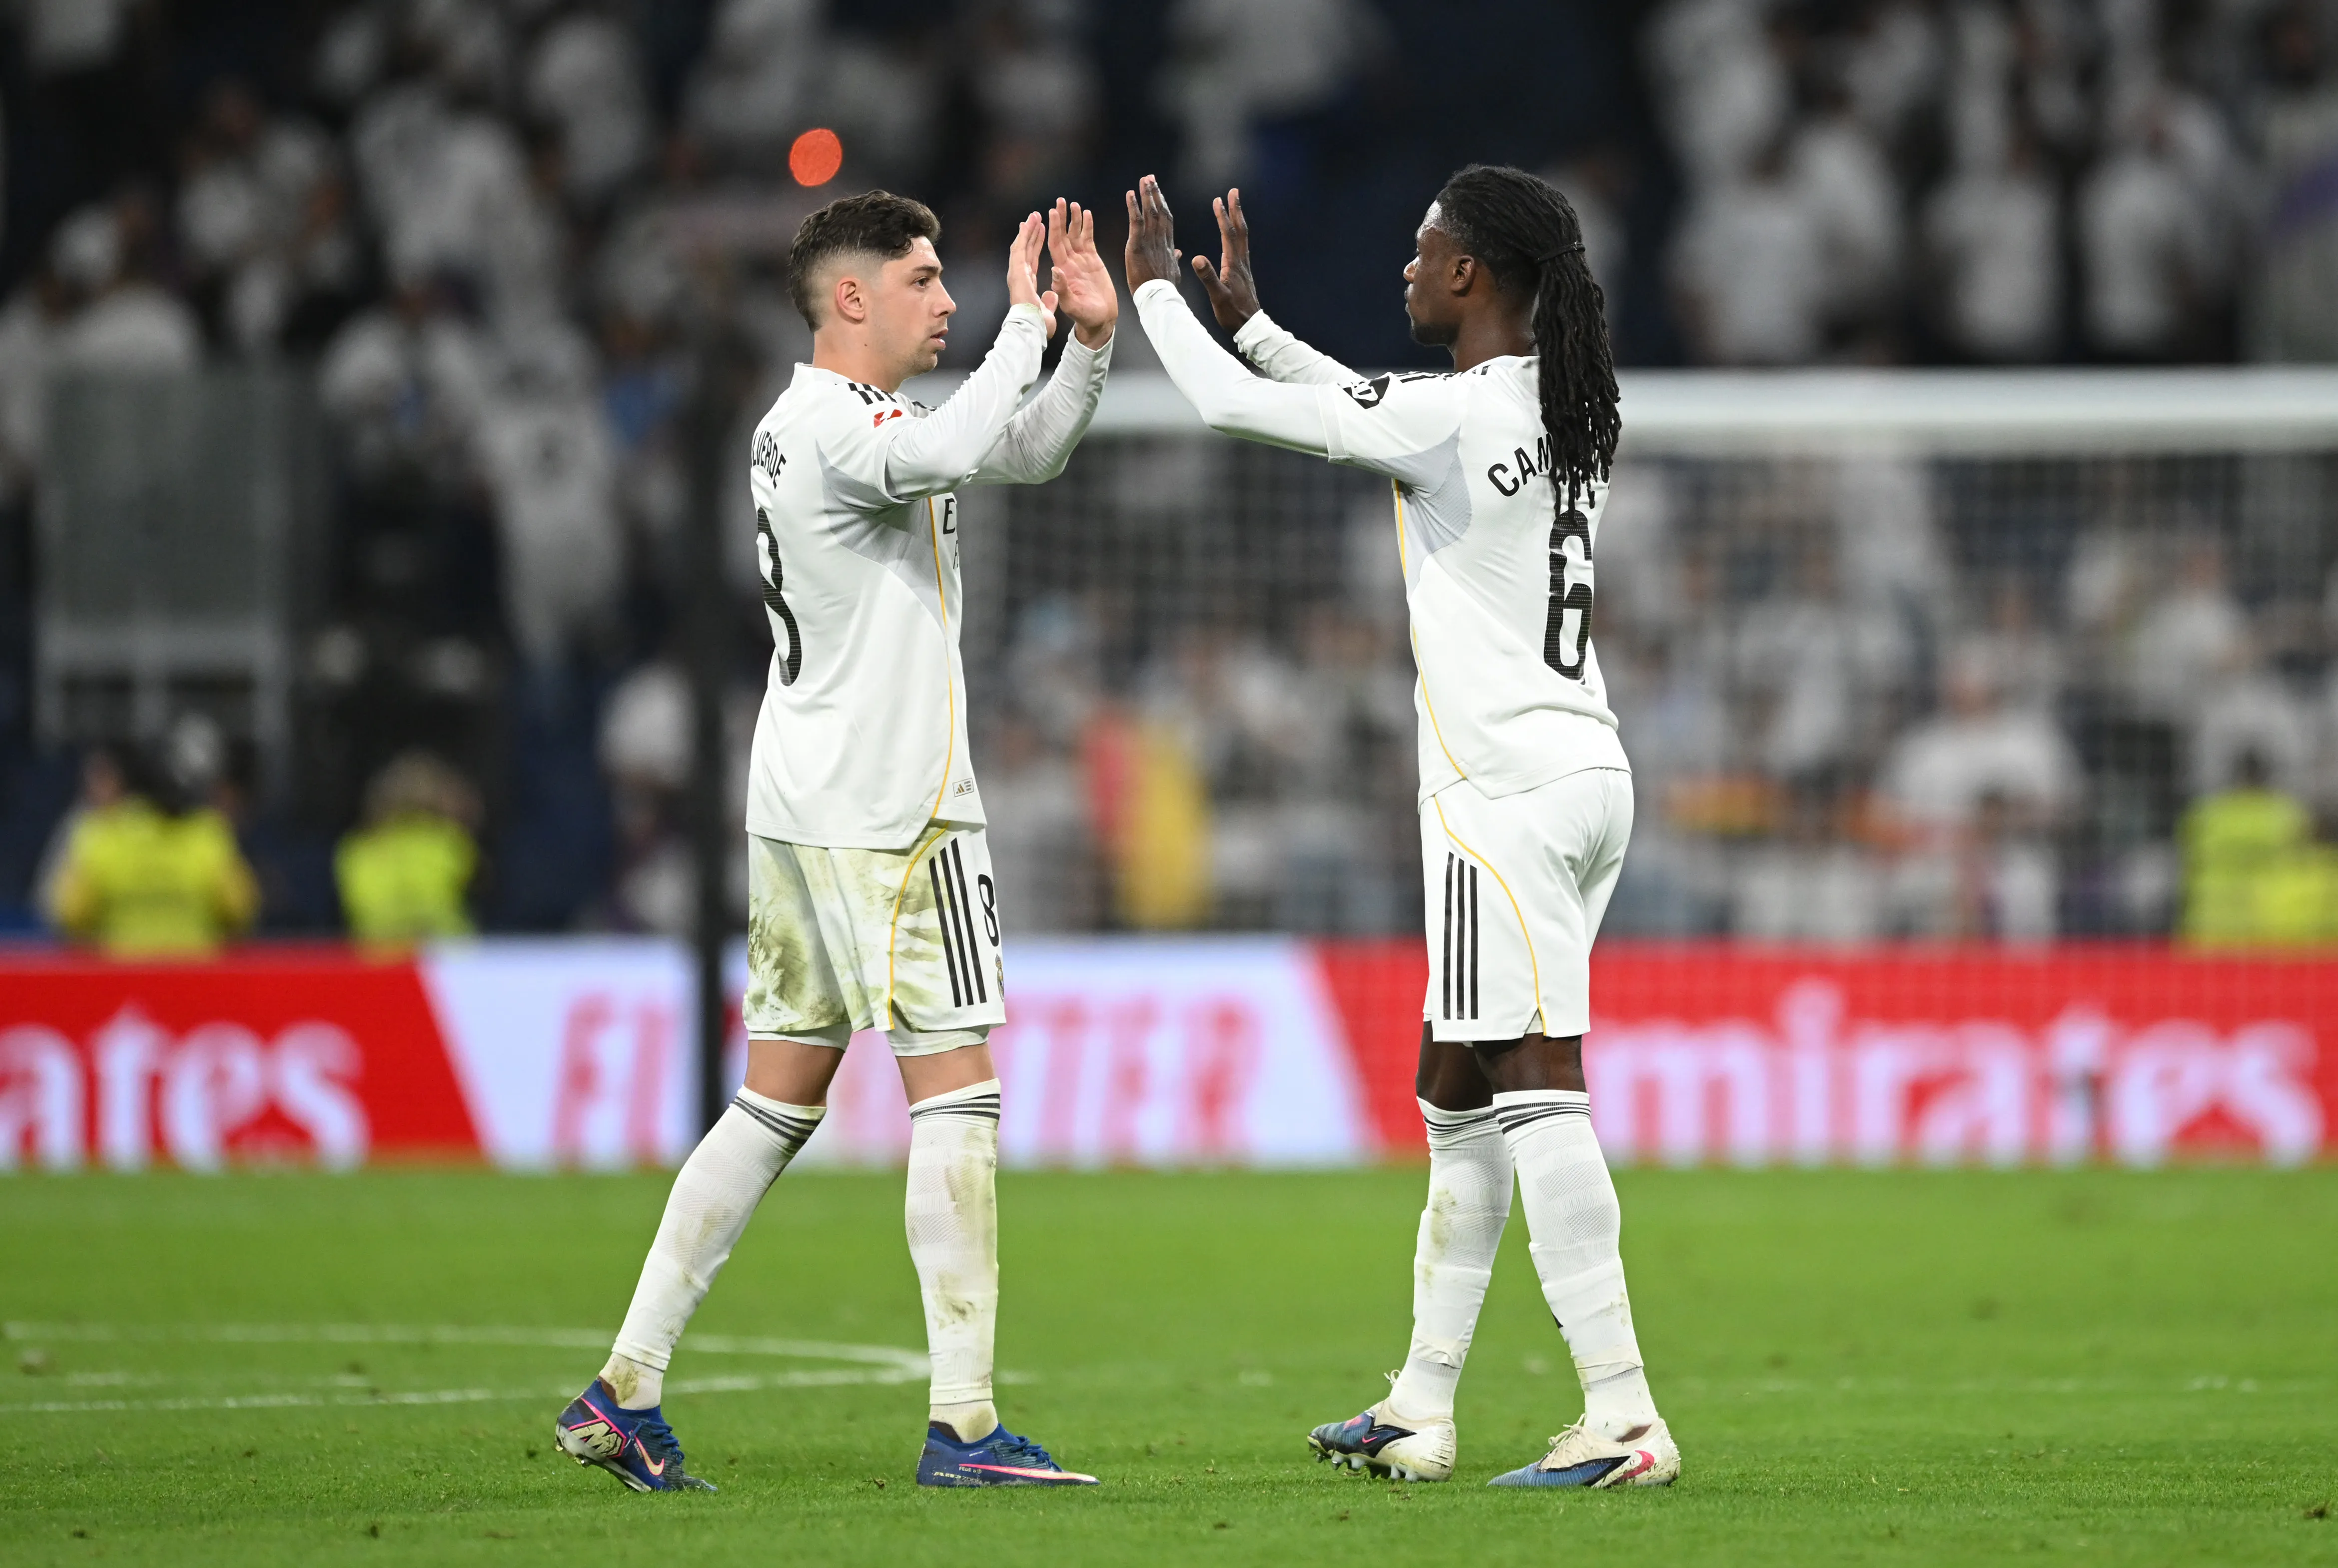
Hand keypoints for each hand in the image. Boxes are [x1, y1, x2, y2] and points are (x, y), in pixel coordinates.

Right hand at [1005, 211, 1059, 337]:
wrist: (1031, 328)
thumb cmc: (1039, 326)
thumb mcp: (1047, 310)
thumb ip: (1049, 301)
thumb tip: (1051, 295)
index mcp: (1027, 283)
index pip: (1031, 259)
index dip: (1035, 246)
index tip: (1040, 233)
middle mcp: (1020, 276)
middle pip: (1026, 249)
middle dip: (1030, 233)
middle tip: (1035, 219)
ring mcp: (1016, 272)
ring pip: (1022, 245)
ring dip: (1027, 230)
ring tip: (1033, 216)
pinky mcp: (1016, 271)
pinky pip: (1021, 247)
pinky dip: (1025, 235)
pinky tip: (1029, 223)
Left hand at [1046, 198, 1116, 348]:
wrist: (1099, 321)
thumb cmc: (1084, 317)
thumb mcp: (1071, 306)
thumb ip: (1063, 290)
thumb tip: (1055, 271)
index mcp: (1061, 272)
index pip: (1053, 245)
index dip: (1051, 229)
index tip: (1049, 213)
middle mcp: (1068, 264)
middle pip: (1062, 236)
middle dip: (1060, 218)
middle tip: (1059, 201)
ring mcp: (1080, 261)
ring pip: (1074, 235)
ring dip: (1073, 219)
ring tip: (1073, 204)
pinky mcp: (1092, 261)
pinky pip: (1087, 240)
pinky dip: (1087, 227)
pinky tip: (1086, 214)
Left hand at [1122, 175, 1182, 292]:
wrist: (1160, 300)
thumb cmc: (1165, 291)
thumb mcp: (1173, 274)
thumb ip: (1174, 261)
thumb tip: (1178, 252)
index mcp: (1168, 247)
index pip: (1166, 221)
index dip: (1163, 205)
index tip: (1159, 192)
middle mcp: (1161, 241)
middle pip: (1160, 212)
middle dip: (1155, 194)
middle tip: (1150, 178)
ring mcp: (1150, 242)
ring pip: (1150, 213)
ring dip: (1147, 195)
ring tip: (1144, 180)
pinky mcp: (1138, 246)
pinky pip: (1136, 223)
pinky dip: (1133, 207)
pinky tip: (1130, 194)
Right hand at [1191, 188, 1260, 330]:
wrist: (1250, 326)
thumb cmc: (1233, 314)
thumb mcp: (1218, 296)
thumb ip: (1208, 277)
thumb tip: (1196, 258)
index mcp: (1233, 264)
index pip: (1228, 235)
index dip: (1224, 217)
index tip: (1219, 200)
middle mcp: (1241, 262)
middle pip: (1239, 230)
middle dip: (1235, 210)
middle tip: (1233, 192)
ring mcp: (1243, 266)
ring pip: (1241, 237)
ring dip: (1237, 220)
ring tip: (1233, 207)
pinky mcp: (1243, 272)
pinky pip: (1240, 246)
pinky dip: (1235, 234)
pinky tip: (1231, 235)